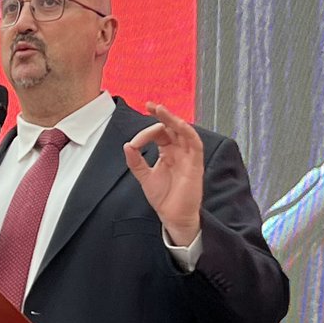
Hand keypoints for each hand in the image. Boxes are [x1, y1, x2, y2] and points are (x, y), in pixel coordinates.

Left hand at [123, 102, 203, 245]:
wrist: (173, 217)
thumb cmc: (164, 199)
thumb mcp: (144, 177)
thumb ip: (135, 162)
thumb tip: (127, 145)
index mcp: (168, 152)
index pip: (159, 134)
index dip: (146, 133)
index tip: (134, 143)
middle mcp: (179, 151)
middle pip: (172, 127)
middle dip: (162, 115)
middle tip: (150, 105)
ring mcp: (188, 156)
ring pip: (184, 131)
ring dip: (173, 119)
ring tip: (161, 110)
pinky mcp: (196, 164)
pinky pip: (195, 143)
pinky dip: (187, 132)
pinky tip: (178, 125)